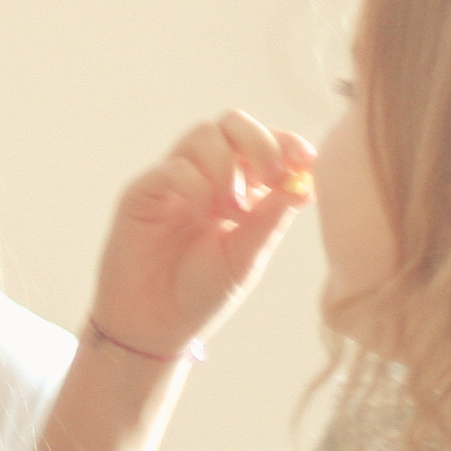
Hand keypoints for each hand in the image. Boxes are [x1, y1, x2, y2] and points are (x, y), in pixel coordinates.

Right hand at [91, 111, 315, 360]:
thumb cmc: (202, 293)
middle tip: (271, 177)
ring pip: (202, 136)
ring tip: (230, 213)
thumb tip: (304, 184)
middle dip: (258, 141)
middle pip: (232, 124)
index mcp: (239, 188)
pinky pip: (172, 167)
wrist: (155, 327)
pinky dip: (196, 185)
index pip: (264, 144)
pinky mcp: (143, 192)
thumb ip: (272, 219)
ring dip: (226, 167)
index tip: (307, 160)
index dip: (286, 143)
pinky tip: (204, 217)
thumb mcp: (248, 257)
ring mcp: (173, 180)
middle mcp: (206, 176)